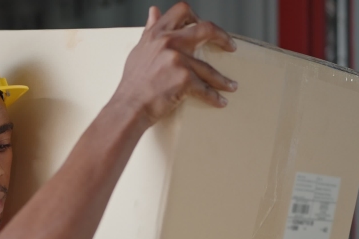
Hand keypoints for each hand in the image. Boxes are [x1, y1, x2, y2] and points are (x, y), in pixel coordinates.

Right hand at [112, 2, 237, 125]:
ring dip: (222, 79)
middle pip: (205, 29)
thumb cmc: (132, 84)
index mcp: (157, 34)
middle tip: (230, 46)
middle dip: (222, 37)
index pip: (181, 11)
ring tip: (230, 86)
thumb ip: (149, 31)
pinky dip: (214, 97)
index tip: (204, 27)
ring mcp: (177, 60)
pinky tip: (220, 101)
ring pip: (208, 68)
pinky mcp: (184, 79)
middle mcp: (167, 42)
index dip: (196, 17)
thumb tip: (154, 11)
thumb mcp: (139, 50)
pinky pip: (205, 88)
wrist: (128, 107)